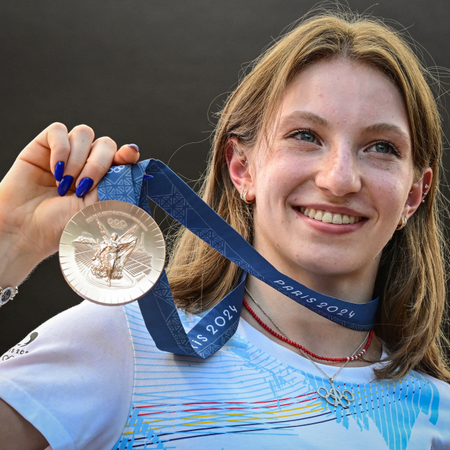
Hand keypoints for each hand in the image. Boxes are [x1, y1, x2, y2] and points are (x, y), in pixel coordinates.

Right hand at [0, 123, 139, 284]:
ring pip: (84, 133)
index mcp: (105, 180)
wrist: (27, 230)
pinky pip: (58, 130)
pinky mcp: (44, 147)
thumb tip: (134, 158)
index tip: (129, 156)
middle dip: (97, 164)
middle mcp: (87, 165)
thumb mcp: (98, 207)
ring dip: (77, 159)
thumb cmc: (63, 225)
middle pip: (106, 143)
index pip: (123, 157)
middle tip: (83, 188)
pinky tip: (55, 170)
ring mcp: (67, 154)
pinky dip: (60, 148)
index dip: (128, 154)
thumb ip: (116, 183)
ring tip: (66, 184)